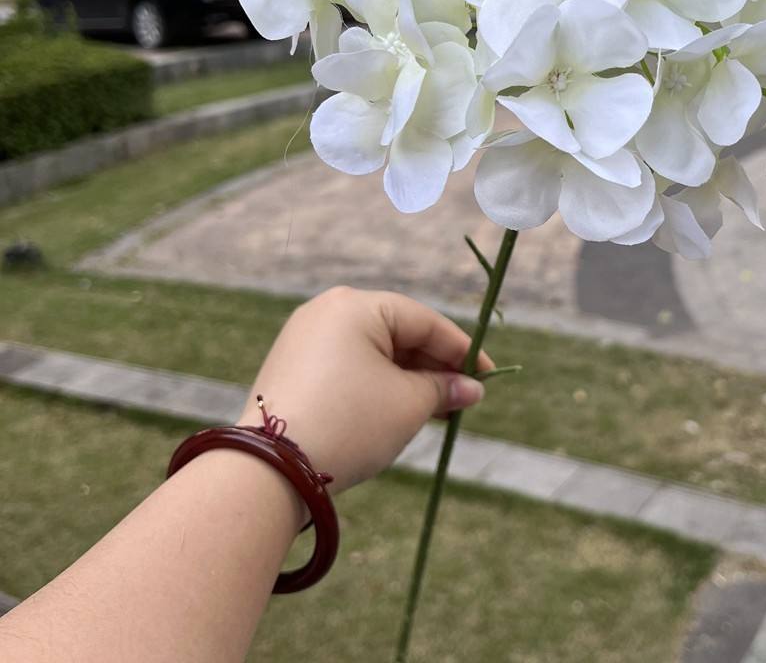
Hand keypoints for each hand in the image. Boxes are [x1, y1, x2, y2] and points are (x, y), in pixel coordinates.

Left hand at [236, 287, 490, 491]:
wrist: (269, 470)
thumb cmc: (350, 423)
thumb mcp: (407, 405)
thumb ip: (443, 389)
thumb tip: (470, 388)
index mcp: (356, 305)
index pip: (423, 321)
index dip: (461, 350)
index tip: (487, 375)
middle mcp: (327, 310)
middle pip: (397, 333)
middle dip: (432, 367)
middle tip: (463, 398)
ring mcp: (304, 338)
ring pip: (372, 352)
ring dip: (407, 379)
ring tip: (436, 411)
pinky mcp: (291, 367)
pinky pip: (348, 366)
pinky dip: (376, 385)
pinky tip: (397, 411)